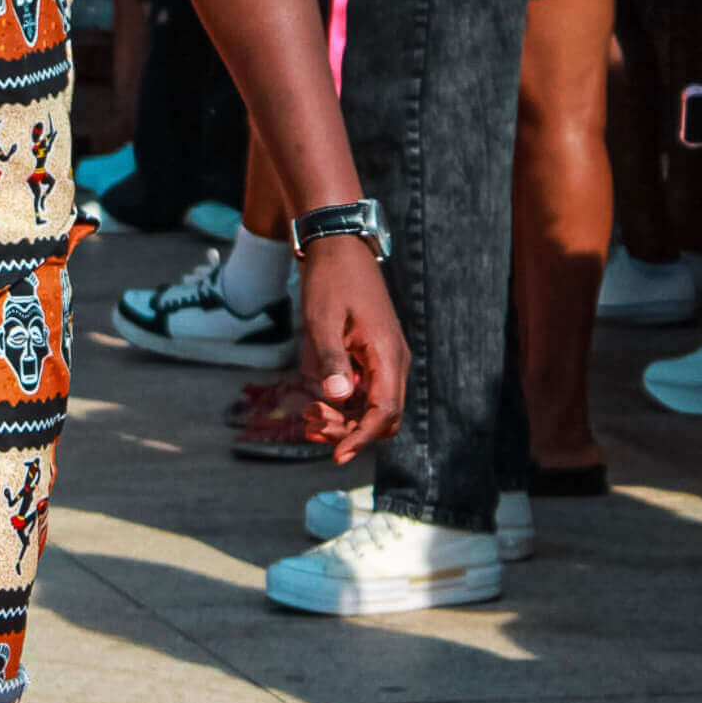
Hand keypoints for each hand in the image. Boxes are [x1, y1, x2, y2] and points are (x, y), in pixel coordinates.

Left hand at [297, 236, 407, 463]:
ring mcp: (385, 358)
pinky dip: (343, 403)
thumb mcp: (322, 320)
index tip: (336, 456)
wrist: (336, 246)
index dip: (361, 438)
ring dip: (344, 419)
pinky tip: (316, 402)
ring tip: (308, 417)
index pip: (384, 412)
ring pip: (373, 407)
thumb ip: (330, 359)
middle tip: (311, 425)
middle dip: (350, 430)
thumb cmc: (329, 280)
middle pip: (383, 417)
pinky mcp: (373, 354)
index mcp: (387, 354)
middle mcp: (393, 360)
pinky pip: (365, 391)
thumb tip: (339, 398)